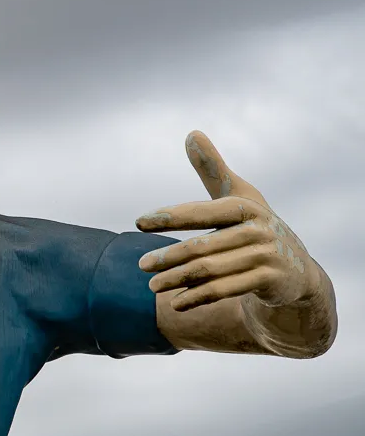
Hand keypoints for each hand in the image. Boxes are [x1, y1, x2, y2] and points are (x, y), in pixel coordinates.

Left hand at [135, 131, 318, 312]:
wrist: (296, 271)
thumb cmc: (255, 227)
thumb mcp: (238, 197)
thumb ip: (213, 170)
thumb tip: (192, 133)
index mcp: (246, 207)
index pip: (202, 212)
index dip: (170, 216)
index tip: (138, 222)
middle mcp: (259, 231)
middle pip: (202, 246)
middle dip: (168, 257)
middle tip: (142, 265)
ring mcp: (266, 257)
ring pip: (211, 271)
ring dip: (177, 280)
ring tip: (152, 286)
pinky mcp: (270, 281)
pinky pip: (226, 290)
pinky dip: (197, 297)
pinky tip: (176, 303)